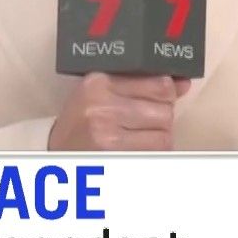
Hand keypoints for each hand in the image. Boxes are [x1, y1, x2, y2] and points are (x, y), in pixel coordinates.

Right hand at [47, 73, 191, 150]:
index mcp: (100, 82)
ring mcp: (108, 132)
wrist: (54, 150)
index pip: (159, 84)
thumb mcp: (102, 92)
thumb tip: (183, 83)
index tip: (162, 97)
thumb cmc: (82, 119)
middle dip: (162, 118)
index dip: (167, 93)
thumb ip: (141, 84)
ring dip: (159, 138)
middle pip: (165, 111)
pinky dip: (153, 153)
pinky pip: (154, 154)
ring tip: (140, 136)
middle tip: (145, 121)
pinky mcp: (113, 155)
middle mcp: (103, 104)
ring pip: (164, 135)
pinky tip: (137, 149)